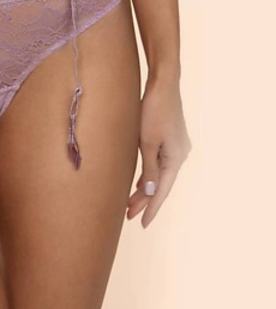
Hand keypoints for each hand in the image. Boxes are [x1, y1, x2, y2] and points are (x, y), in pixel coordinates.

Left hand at [127, 77, 191, 227]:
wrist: (163, 85)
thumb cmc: (153, 111)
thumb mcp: (147, 142)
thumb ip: (149, 168)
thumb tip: (149, 191)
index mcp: (176, 158)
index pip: (161, 190)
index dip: (152, 207)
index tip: (142, 223)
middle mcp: (179, 155)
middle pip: (159, 183)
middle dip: (144, 200)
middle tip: (128, 216)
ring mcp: (175, 147)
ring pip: (158, 174)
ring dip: (144, 188)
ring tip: (130, 204)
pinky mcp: (169, 139)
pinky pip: (158, 163)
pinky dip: (148, 174)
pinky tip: (139, 182)